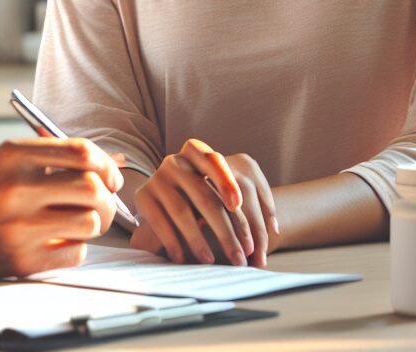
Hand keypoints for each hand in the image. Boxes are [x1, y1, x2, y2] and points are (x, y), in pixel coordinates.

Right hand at [0, 137, 123, 277]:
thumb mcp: (9, 158)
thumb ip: (57, 154)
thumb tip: (116, 160)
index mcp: (13, 155)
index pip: (79, 152)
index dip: (105, 163)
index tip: (110, 174)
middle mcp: (16, 189)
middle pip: (90, 188)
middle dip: (107, 194)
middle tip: (104, 199)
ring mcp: (18, 228)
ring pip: (89, 222)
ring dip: (94, 222)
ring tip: (81, 219)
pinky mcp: (21, 261)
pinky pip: (76, 253)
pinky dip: (76, 246)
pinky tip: (60, 239)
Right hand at [129, 139, 277, 266]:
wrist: (160, 199)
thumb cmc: (200, 197)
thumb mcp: (216, 189)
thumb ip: (238, 202)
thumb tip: (272, 230)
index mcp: (196, 152)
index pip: (212, 159)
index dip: (224, 179)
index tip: (237, 203)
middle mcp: (175, 162)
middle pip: (204, 195)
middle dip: (225, 229)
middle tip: (241, 256)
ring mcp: (157, 178)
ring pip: (182, 211)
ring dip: (199, 240)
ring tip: (212, 262)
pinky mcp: (143, 197)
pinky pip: (160, 221)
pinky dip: (174, 242)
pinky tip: (183, 258)